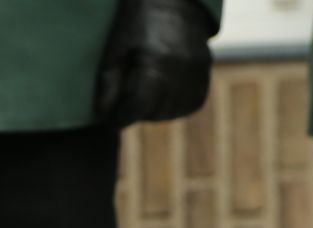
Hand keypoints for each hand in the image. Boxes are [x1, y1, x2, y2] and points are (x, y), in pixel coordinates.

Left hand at [95, 0, 213, 127]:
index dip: (120, 119)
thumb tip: (105, 118)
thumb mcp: (114, 51)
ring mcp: (197, 70)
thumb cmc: (136, 23)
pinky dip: (175, 105)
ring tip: (144, 95)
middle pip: (154, 113)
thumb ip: (108, 86)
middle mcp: (180, 69)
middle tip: (127, 100)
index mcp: (155, 63)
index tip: (112, 119)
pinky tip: (163, 95)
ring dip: (156, 111)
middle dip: (137, 113)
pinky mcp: (206, 69)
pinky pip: (192, 102)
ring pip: (173, 111)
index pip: (136, 109)